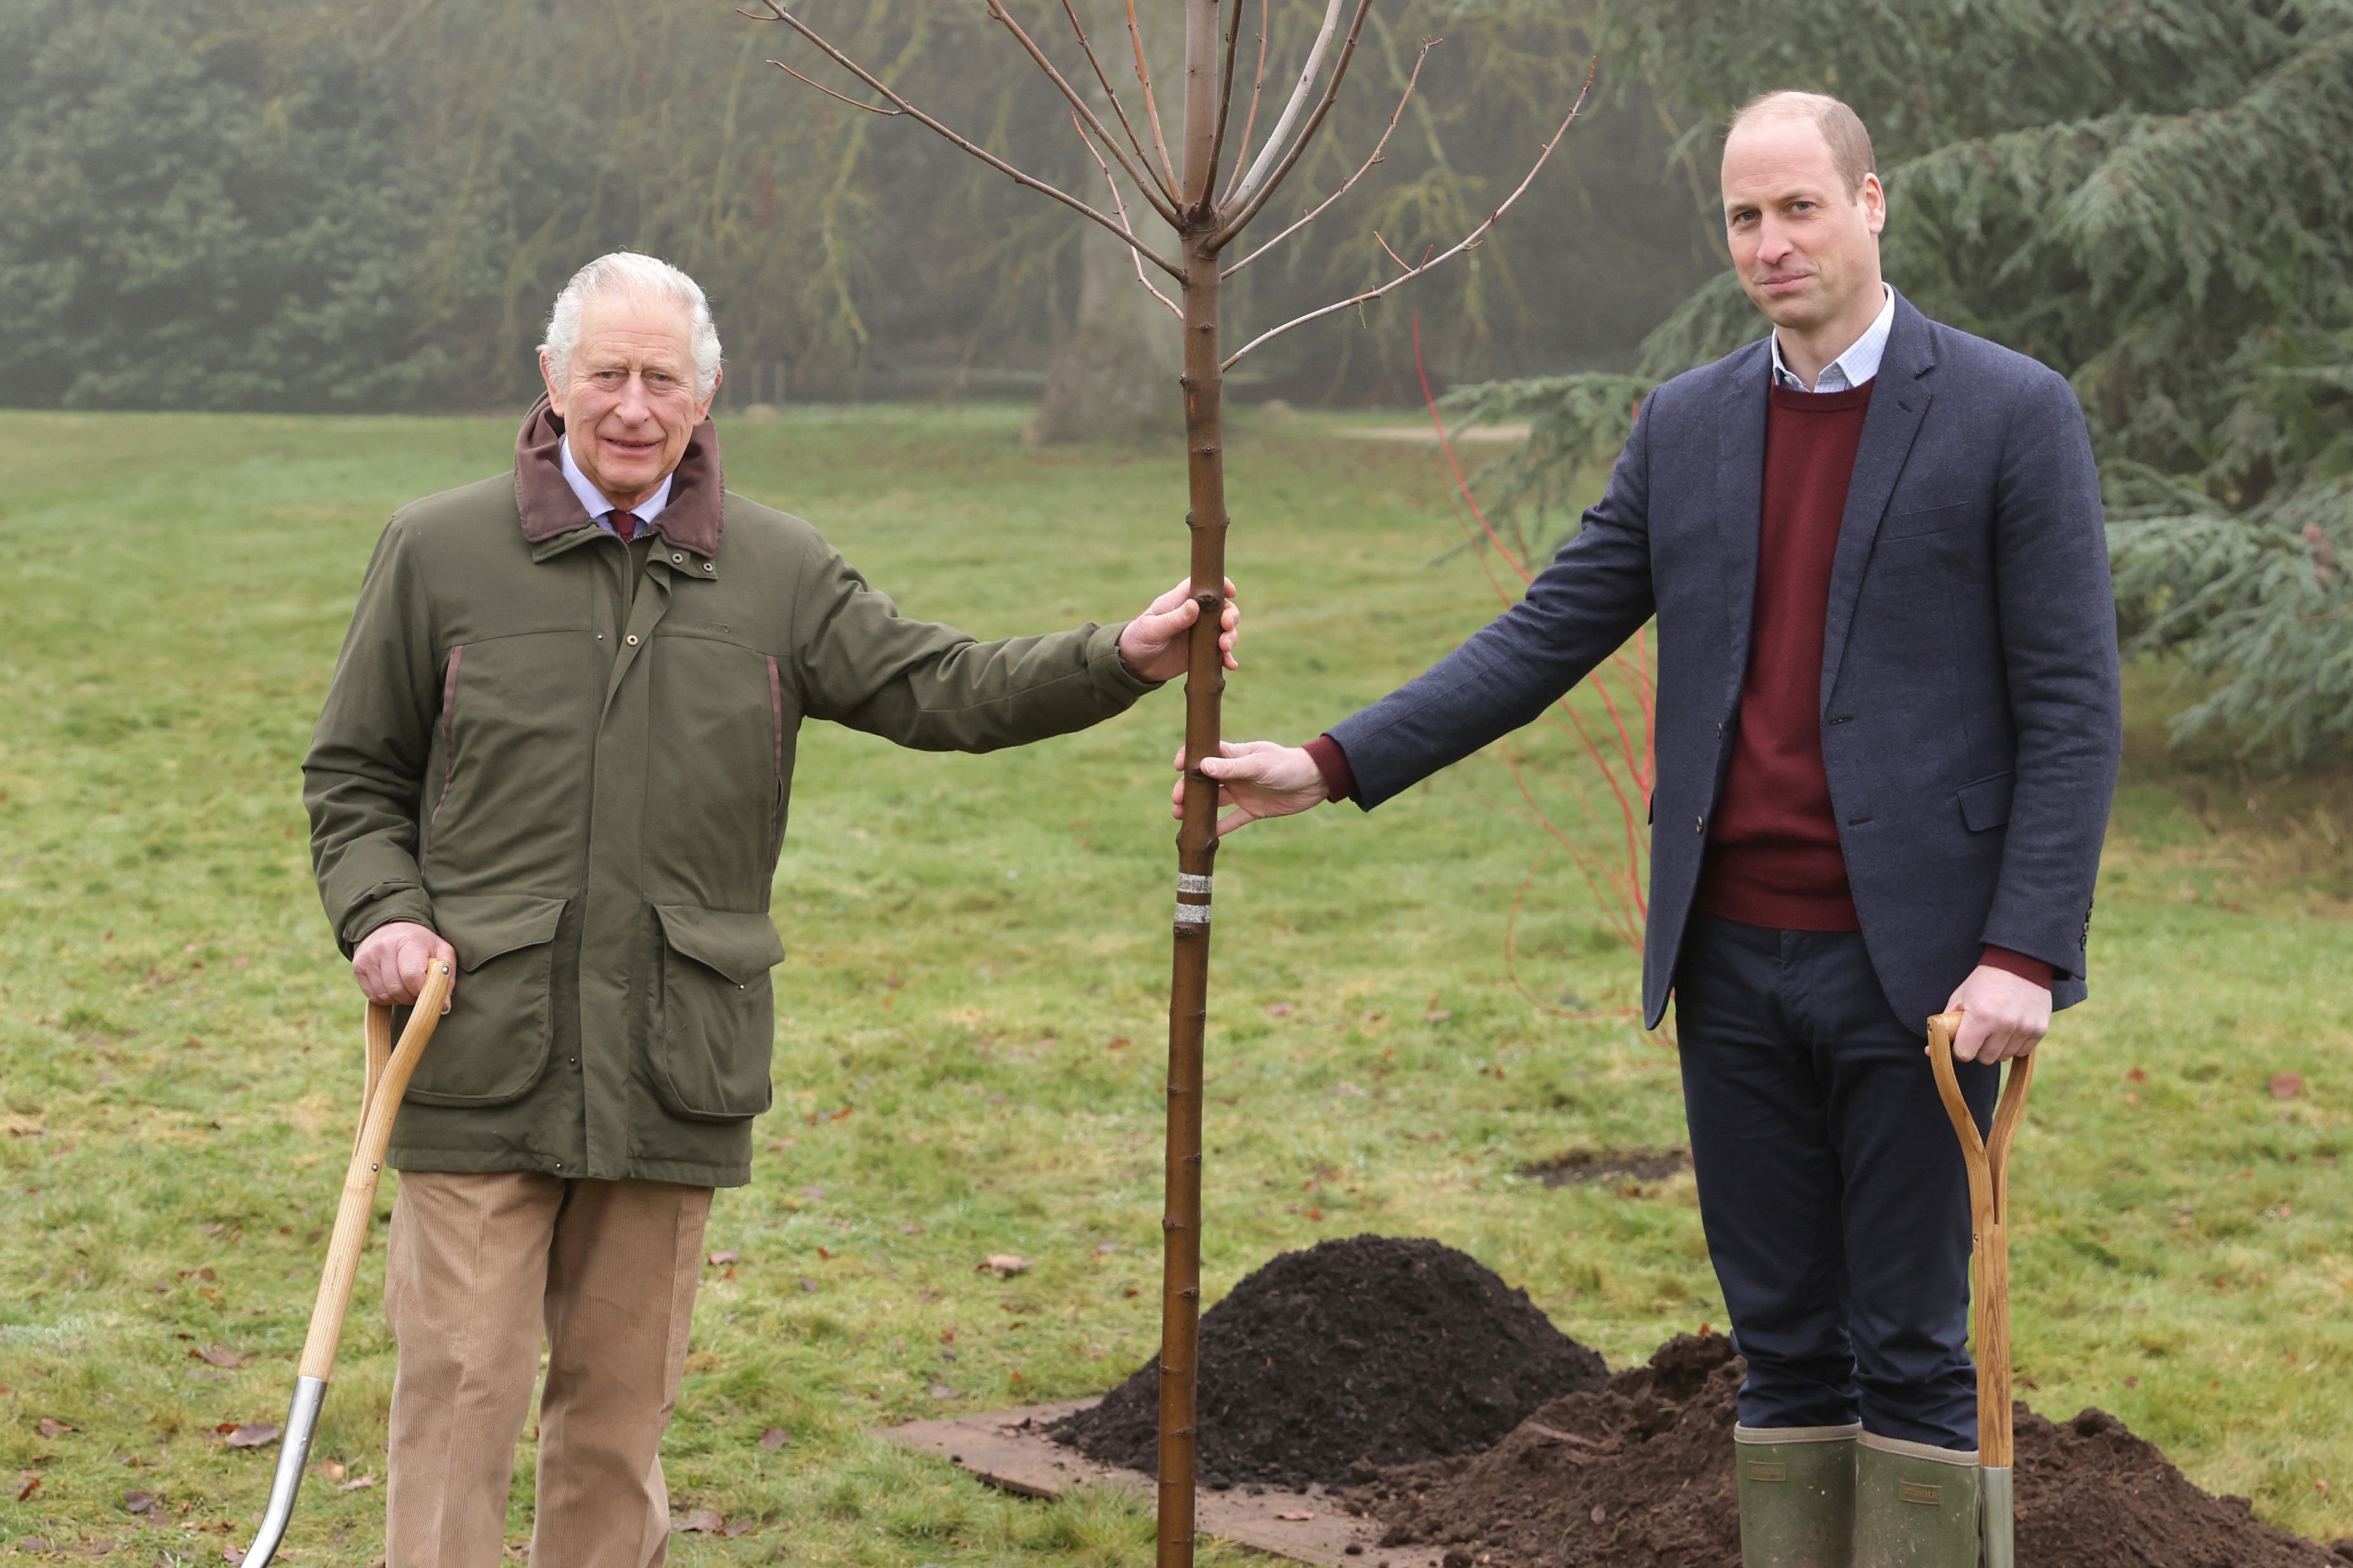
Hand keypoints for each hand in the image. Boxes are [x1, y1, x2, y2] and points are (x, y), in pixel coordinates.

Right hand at [352, 921, 456, 1010]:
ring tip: (407, 988)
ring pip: (383, 995)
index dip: (421, 990)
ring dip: (398, 999)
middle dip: (411, 997)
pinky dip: (385, 998)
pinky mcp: (358, 966)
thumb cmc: (421, 943)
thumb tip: (444, 1007)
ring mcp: (368, 957)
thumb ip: (447, 977)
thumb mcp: (442, 951)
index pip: (412, 975)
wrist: (393, 927)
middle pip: (397, 989)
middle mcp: (384, 947)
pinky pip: (372, 996)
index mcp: (408, 941)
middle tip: (418, 992)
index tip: (427, 989)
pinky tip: (393, 988)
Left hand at [1117, 577, 1239, 683]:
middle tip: (1226, 626)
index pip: (1203, 586)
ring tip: (1224, 648)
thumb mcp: (1152, 628)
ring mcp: (1199, 634)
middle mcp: (1194, 615)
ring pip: (1224, 630)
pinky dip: (1227, 658)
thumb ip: (1173, 619)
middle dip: (1230, 615)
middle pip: (1222, 608)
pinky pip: (1219, 653)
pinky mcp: (1201, 652)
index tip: (1231, 592)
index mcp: (1180, 601)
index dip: (1220, 585)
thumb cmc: (1138, 638)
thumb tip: (1194, 606)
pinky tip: (1230, 665)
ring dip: (1231, 637)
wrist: (1133, 665)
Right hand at [1171, 740, 1328, 835]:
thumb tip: (1201, 766)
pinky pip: (1232, 819)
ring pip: (1214, 801)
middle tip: (1176, 800)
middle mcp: (1235, 773)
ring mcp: (1242, 791)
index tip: (1177, 766)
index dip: (1189, 758)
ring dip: (1197, 808)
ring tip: (1180, 816)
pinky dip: (1219, 827)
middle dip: (1187, 789)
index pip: (1205, 752)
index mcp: (1235, 755)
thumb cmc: (1286, 765)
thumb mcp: (1258, 764)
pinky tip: (1205, 834)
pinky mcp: (1252, 809)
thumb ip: (1231, 768)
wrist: (1314, 782)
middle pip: (1204, 781)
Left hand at [1941, 965, 2050, 1062]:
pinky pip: (2022, 1052)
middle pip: (1985, 1058)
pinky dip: (2015, 1044)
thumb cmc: (1985, 980)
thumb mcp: (1960, 997)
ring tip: (1997, 1025)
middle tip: (1980, 1030)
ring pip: (2004, 1057)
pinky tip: (2012, 1027)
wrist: (2020, 963)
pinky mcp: (2040, 1030)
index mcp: (1980, 1017)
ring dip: (1998, 1047)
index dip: (1960, 1048)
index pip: (1964, 1054)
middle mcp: (2004, 1025)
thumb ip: (1946, 1024)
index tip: (1962, 1040)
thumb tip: (1931, 1050)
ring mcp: (2024, 1028)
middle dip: (1979, 1048)